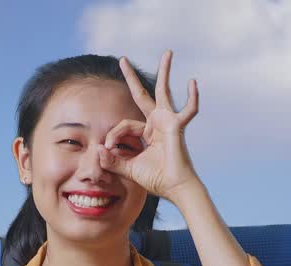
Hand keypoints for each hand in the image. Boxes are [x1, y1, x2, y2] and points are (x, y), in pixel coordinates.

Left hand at [99, 50, 201, 203]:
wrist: (174, 187)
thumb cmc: (156, 179)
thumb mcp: (129, 169)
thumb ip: (113, 161)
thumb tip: (97, 150)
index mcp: (147, 133)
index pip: (124, 124)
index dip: (114, 134)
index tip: (109, 148)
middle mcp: (158, 123)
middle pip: (142, 95)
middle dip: (132, 78)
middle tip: (122, 59)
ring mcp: (168, 122)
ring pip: (164, 91)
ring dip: (165, 71)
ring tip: (168, 53)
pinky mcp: (177, 126)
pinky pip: (188, 110)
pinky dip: (192, 98)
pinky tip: (193, 82)